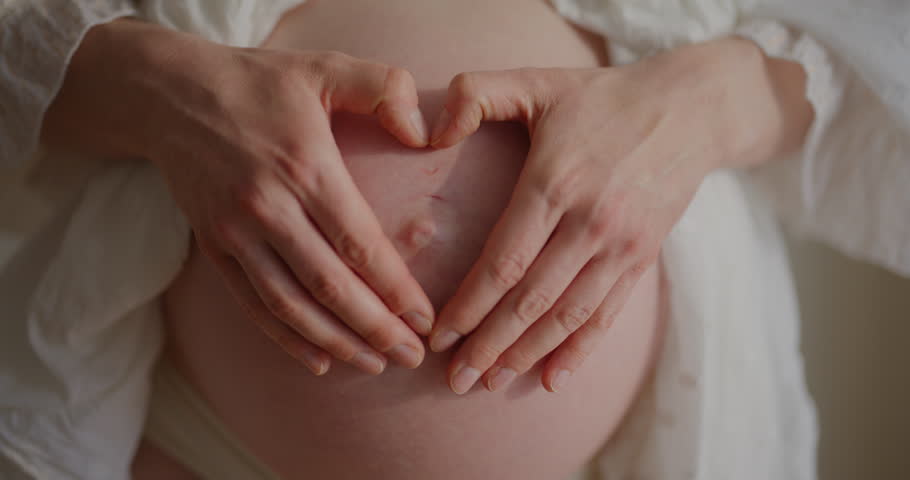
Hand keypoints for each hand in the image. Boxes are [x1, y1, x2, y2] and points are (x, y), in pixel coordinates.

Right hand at [43, 19, 436, 375]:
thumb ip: (384, 88)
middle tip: (410, 356)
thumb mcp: (325, 67)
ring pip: (291, 306)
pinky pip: (252, 305)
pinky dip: (284, 339)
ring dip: (335, 343)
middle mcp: (269, 208)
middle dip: (376, 329)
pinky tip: (317, 361)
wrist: (169, 93)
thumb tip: (426, 134)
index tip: (426, 319)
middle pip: (330, 286)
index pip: (360, 244)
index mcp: (305, 167)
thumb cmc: (258, 83)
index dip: (396, 289)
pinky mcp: (214, 247)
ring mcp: (236, 233)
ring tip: (373, 365)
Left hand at [426, 37, 811, 393]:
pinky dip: (579, 349)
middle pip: (531, 300)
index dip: (469, 305)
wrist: (691, 108)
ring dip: (526, 354)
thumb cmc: (601, 98)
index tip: (439, 336)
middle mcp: (590, 221)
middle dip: (489, 345)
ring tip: (490, 383)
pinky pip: (607, 313)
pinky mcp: (643, 257)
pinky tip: (552, 379)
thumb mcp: (537, 80)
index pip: (504, 261)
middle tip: (455, 381)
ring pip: (567, 315)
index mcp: (555, 182)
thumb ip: (476, 94)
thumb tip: (429, 134)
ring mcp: (621, 245)